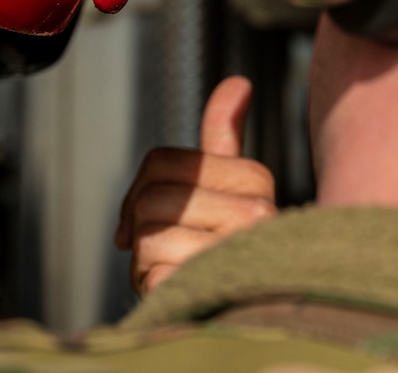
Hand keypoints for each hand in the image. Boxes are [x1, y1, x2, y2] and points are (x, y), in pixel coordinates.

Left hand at [115, 76, 276, 295]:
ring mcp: (239, 251)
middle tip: (167, 253)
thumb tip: (238, 83)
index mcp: (256, 180)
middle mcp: (258, 214)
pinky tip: (182, 295)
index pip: (160, 163)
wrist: (244, 314)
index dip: (139, 193)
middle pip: (151, 199)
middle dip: (143, 233)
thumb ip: (226, 139)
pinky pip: (155, 275)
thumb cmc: (227, 249)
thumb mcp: (231, 192)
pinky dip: (157, 291)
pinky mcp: (219, 288)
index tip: (151, 218)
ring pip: (149, 238)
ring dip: (148, 266)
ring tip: (177, 274)